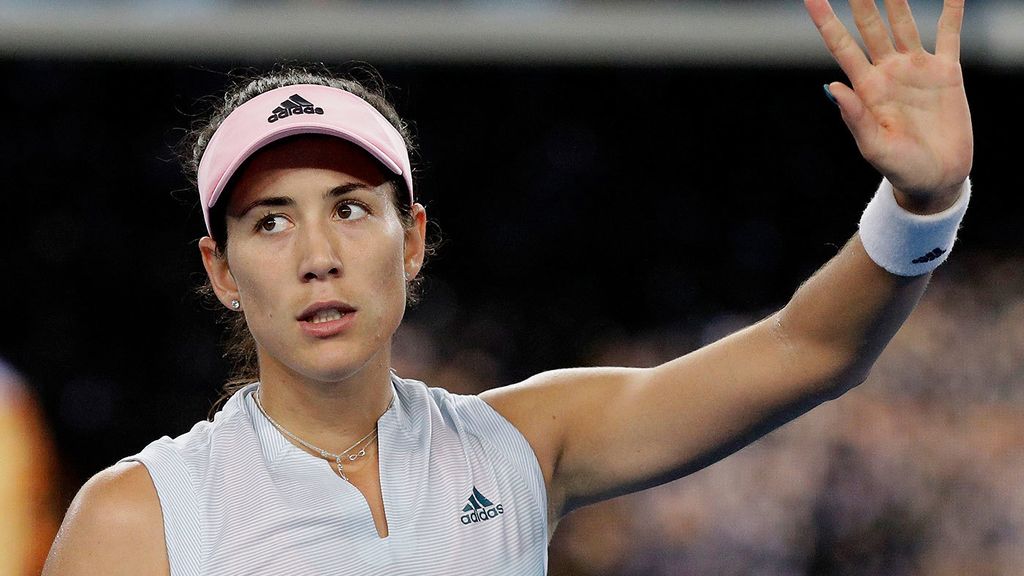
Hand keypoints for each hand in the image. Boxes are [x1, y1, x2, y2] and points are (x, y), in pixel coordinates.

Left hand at [806, 0, 972, 212]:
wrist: (936, 179)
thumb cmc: (900, 168)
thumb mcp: (873, 147)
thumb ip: (854, 117)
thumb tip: (831, 87)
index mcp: (865, 88)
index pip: (841, 46)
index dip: (825, 21)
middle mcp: (887, 71)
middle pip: (870, 25)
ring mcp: (915, 68)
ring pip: (904, 21)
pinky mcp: (945, 71)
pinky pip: (949, 32)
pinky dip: (951, 8)